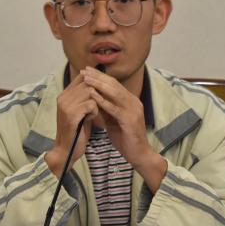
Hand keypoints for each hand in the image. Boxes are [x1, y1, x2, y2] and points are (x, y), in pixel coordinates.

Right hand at [44, 71, 97, 176]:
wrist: (66, 150)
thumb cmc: (76, 131)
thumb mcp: (81, 111)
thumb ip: (85, 98)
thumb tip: (98, 84)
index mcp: (64, 95)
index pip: (82, 77)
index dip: (95, 82)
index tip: (103, 93)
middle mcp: (63, 97)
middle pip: (87, 83)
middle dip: (98, 93)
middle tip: (99, 106)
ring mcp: (66, 105)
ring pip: (90, 92)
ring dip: (97, 103)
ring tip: (92, 113)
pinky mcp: (71, 115)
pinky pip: (91, 104)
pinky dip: (95, 111)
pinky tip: (91, 119)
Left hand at [82, 67, 166, 189]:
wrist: (139, 155)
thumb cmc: (126, 139)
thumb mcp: (113, 121)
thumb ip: (106, 110)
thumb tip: (92, 99)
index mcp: (131, 101)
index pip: (114, 84)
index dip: (100, 76)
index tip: (87, 71)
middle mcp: (134, 102)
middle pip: (114, 85)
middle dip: (98, 77)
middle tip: (85, 70)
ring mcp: (133, 110)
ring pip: (115, 93)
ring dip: (99, 85)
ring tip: (86, 79)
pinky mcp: (130, 120)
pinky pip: (115, 108)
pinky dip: (103, 100)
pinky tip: (93, 95)